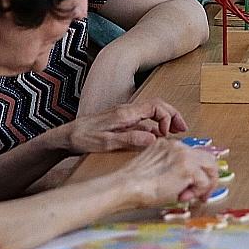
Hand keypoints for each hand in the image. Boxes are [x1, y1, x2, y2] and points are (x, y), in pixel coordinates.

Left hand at [62, 98, 187, 154]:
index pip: (155, 106)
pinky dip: (154, 126)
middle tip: (182, 129)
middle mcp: (127, 111)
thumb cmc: (83, 138)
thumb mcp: (107, 142)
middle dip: (172, 115)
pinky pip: (143, 120)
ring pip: (151, 112)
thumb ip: (131, 140)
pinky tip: (156, 137)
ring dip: (165, 120)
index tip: (168, 133)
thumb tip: (154, 139)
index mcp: (126, 113)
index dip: (167, 116)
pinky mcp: (121, 122)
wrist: (65, 136)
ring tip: (174, 132)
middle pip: (157, 105)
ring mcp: (125, 116)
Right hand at [116, 139, 219, 206]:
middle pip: (208, 158)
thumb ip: (173, 171)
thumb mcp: (156, 171)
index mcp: (169, 144)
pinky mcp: (188, 167)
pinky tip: (183, 197)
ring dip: (205, 186)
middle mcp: (178, 146)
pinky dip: (198, 192)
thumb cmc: (135, 185)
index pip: (194, 155)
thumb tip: (188, 186)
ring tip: (194, 198)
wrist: (127, 186)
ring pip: (210, 167)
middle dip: (209, 178)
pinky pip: (204, 181)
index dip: (198, 172)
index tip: (195, 187)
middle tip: (203, 195)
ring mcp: (184, 154)